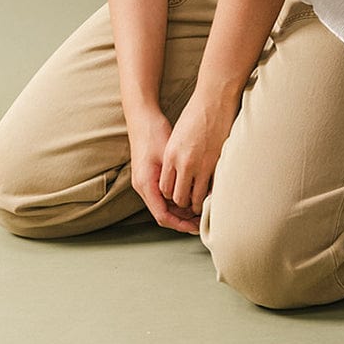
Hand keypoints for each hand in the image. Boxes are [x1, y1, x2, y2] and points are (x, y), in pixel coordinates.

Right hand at [127, 109, 201, 233]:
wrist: (141, 116)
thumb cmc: (154, 132)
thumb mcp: (169, 155)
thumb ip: (178, 176)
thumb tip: (197, 193)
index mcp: (146, 184)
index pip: (162, 216)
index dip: (181, 224)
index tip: (196, 226)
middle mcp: (142, 186)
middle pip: (163, 214)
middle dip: (183, 220)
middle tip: (202, 219)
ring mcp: (144, 181)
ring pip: (163, 205)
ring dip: (180, 210)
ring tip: (199, 209)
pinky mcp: (148, 176)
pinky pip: (162, 195)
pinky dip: (176, 198)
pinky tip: (190, 194)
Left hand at [159, 91, 240, 216]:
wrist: (213, 100)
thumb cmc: (195, 114)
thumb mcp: (177, 136)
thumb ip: (175, 156)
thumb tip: (178, 173)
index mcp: (170, 155)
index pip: (164, 189)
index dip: (170, 196)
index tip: (177, 195)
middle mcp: (183, 163)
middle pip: (178, 197)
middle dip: (183, 203)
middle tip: (189, 204)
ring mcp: (200, 165)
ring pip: (195, 198)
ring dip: (198, 204)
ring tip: (201, 205)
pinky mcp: (216, 163)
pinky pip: (211, 189)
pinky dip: (211, 194)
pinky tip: (213, 193)